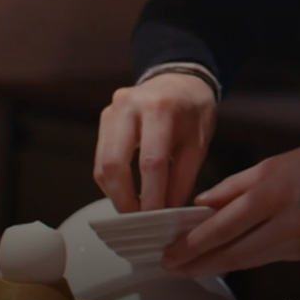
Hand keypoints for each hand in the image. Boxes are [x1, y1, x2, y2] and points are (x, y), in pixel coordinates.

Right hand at [93, 72, 216, 212]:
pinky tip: (127, 191)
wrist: (178, 79)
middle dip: (124, 199)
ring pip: (102, 163)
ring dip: (115, 192)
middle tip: (137, 219)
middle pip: (115, 163)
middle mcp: (129, 106)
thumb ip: (183, 177)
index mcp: (160, 109)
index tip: (156, 218)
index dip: (151, 195)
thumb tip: (167, 211)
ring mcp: (112, 110)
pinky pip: (100, 157)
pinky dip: (111, 180)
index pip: (151, 161)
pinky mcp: (104, 118)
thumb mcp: (199, 142)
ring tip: (134, 209)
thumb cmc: (193, 111)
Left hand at [161, 142, 299, 276]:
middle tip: (172, 268)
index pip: (223, 226)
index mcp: (270, 193)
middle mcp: (281, 224)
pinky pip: (265, 259)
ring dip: (216, 266)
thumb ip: (235, 184)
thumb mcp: (273, 162)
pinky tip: (226, 259)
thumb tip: (204, 202)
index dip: (194, 243)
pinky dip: (242, 260)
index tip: (171, 251)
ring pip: (247, 261)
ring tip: (191, 268)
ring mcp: (294, 243)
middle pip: (231, 253)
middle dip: (198, 264)